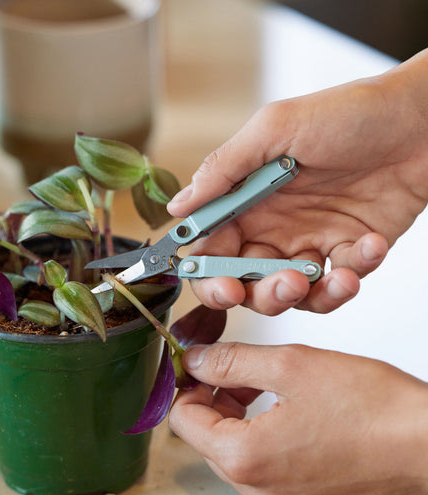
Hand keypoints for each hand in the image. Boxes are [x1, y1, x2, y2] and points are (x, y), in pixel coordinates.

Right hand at [167, 50, 427, 314]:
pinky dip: (354, 275)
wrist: (421, 120)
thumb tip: (178, 206)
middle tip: (284, 285)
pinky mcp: (347, 252)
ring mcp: (309, 241)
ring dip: (307, 295)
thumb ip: (224, 169)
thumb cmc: (348, 113)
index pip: (212, 249)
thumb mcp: (275, 128)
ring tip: (335, 277)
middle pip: (245, 281)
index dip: (210, 275)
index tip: (225, 288)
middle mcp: (272, 227)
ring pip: (290, 293)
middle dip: (260, 294)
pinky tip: (369, 245)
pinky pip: (338, 283)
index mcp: (246, 200)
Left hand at [169, 343, 427, 494]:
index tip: (205, 369)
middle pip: (210, 443)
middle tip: (241, 376)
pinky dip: (271, 450)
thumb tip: (195, 361)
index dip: (191, 387)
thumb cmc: (372, 406)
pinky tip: (296, 426)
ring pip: (239, 462)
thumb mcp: (289, 365)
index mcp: (247, 459)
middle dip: (218, 404)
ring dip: (243, 426)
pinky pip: (271, 481)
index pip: (183, 421)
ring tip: (270, 395)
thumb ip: (231, 361)